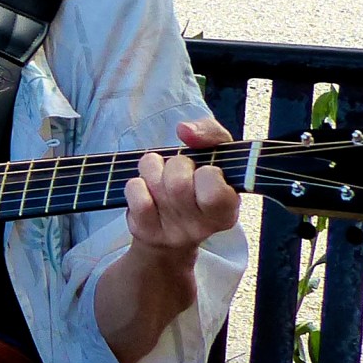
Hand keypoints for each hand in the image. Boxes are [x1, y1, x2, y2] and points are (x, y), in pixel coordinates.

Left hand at [122, 115, 242, 285]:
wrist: (172, 226)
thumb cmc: (198, 183)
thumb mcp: (215, 156)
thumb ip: (211, 134)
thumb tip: (185, 130)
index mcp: (228, 209)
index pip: (215, 190)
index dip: (207, 171)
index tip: (206, 170)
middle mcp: (202, 227)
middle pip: (179, 182)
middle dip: (176, 165)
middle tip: (180, 172)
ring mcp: (172, 232)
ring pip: (155, 182)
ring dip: (155, 169)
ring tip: (162, 178)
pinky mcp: (146, 231)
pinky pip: (135, 192)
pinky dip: (137, 183)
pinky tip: (146, 189)